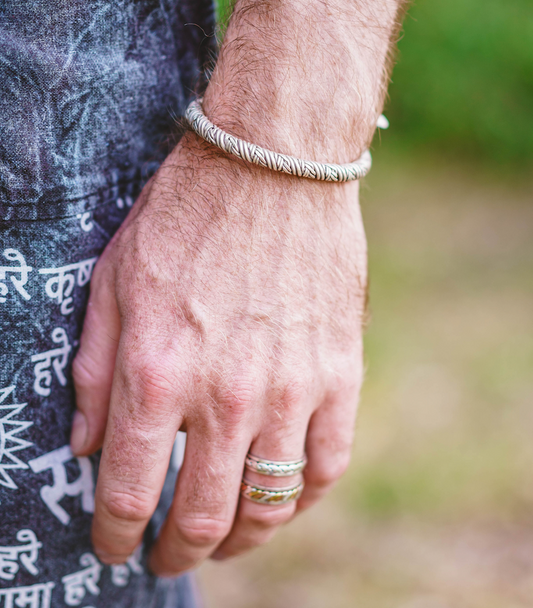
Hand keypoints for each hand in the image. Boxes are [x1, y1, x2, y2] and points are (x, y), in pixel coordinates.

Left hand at [70, 132, 366, 573]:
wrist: (271, 165)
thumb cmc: (185, 217)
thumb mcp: (112, 282)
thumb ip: (93, 372)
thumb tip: (86, 445)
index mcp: (158, 373)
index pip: (131, 491)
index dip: (116, 532)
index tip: (115, 544)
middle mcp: (226, 395)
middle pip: (203, 514)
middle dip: (178, 549)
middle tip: (169, 554)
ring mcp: (292, 388)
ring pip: (269, 503)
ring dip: (242, 536)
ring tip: (225, 537)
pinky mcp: (339, 373)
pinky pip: (326, 462)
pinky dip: (301, 496)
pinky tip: (282, 495)